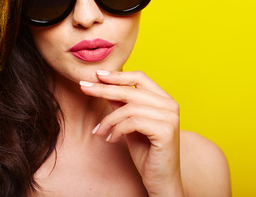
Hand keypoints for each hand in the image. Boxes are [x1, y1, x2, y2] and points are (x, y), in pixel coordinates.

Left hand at [80, 70, 183, 196]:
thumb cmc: (147, 153)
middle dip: (104, 89)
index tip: (97, 75)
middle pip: (132, 90)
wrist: (160, 180)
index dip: (118, 75)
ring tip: (100, 131)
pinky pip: (132, 122)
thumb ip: (122, 105)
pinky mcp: (165, 130)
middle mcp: (170, 105)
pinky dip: (117, 130)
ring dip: (109, 120)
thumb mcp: (130, 125)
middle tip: (84, 88)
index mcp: (165, 100)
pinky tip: (111, 139)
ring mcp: (170, 117)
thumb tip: (106, 87)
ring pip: (129, 107)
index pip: (141, 77)